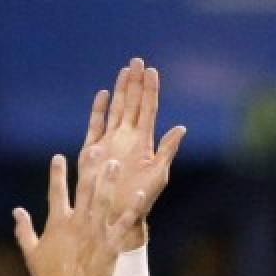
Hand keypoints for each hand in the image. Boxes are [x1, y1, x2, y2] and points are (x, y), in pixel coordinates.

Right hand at [13, 155, 143, 275]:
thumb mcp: (31, 254)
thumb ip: (24, 230)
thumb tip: (17, 211)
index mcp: (57, 224)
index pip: (56, 192)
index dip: (57, 173)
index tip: (58, 157)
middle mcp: (77, 223)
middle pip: (84, 190)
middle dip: (88, 168)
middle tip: (94, 149)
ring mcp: (95, 232)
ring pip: (104, 200)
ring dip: (109, 181)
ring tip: (114, 163)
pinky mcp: (111, 244)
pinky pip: (124, 223)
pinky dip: (133, 208)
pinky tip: (140, 193)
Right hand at [78, 58, 185, 249]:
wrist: (119, 214)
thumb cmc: (142, 199)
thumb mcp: (159, 174)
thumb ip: (167, 150)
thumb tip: (181, 128)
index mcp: (145, 142)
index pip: (148, 109)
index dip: (150, 90)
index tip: (152, 70)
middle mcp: (128, 138)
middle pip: (131, 104)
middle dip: (134, 82)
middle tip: (136, 60)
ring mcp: (111, 142)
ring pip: (115, 110)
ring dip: (119, 90)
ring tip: (123, 71)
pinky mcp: (94, 150)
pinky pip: (96, 125)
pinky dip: (98, 110)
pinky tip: (102, 95)